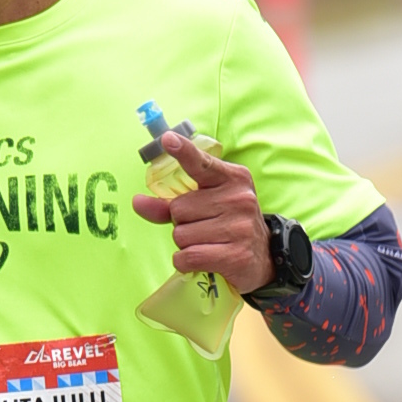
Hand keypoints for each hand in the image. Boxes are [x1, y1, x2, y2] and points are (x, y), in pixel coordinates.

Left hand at [130, 133, 271, 294]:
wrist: (264, 255)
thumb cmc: (227, 224)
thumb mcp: (206, 205)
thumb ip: (170, 202)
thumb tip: (137, 202)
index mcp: (232, 178)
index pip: (202, 163)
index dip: (183, 152)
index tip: (168, 139)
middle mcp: (238, 199)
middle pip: (178, 209)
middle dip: (181, 222)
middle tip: (203, 227)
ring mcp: (239, 227)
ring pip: (181, 235)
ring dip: (185, 244)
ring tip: (207, 243)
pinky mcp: (235, 256)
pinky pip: (188, 257)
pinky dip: (186, 261)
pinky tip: (204, 258)